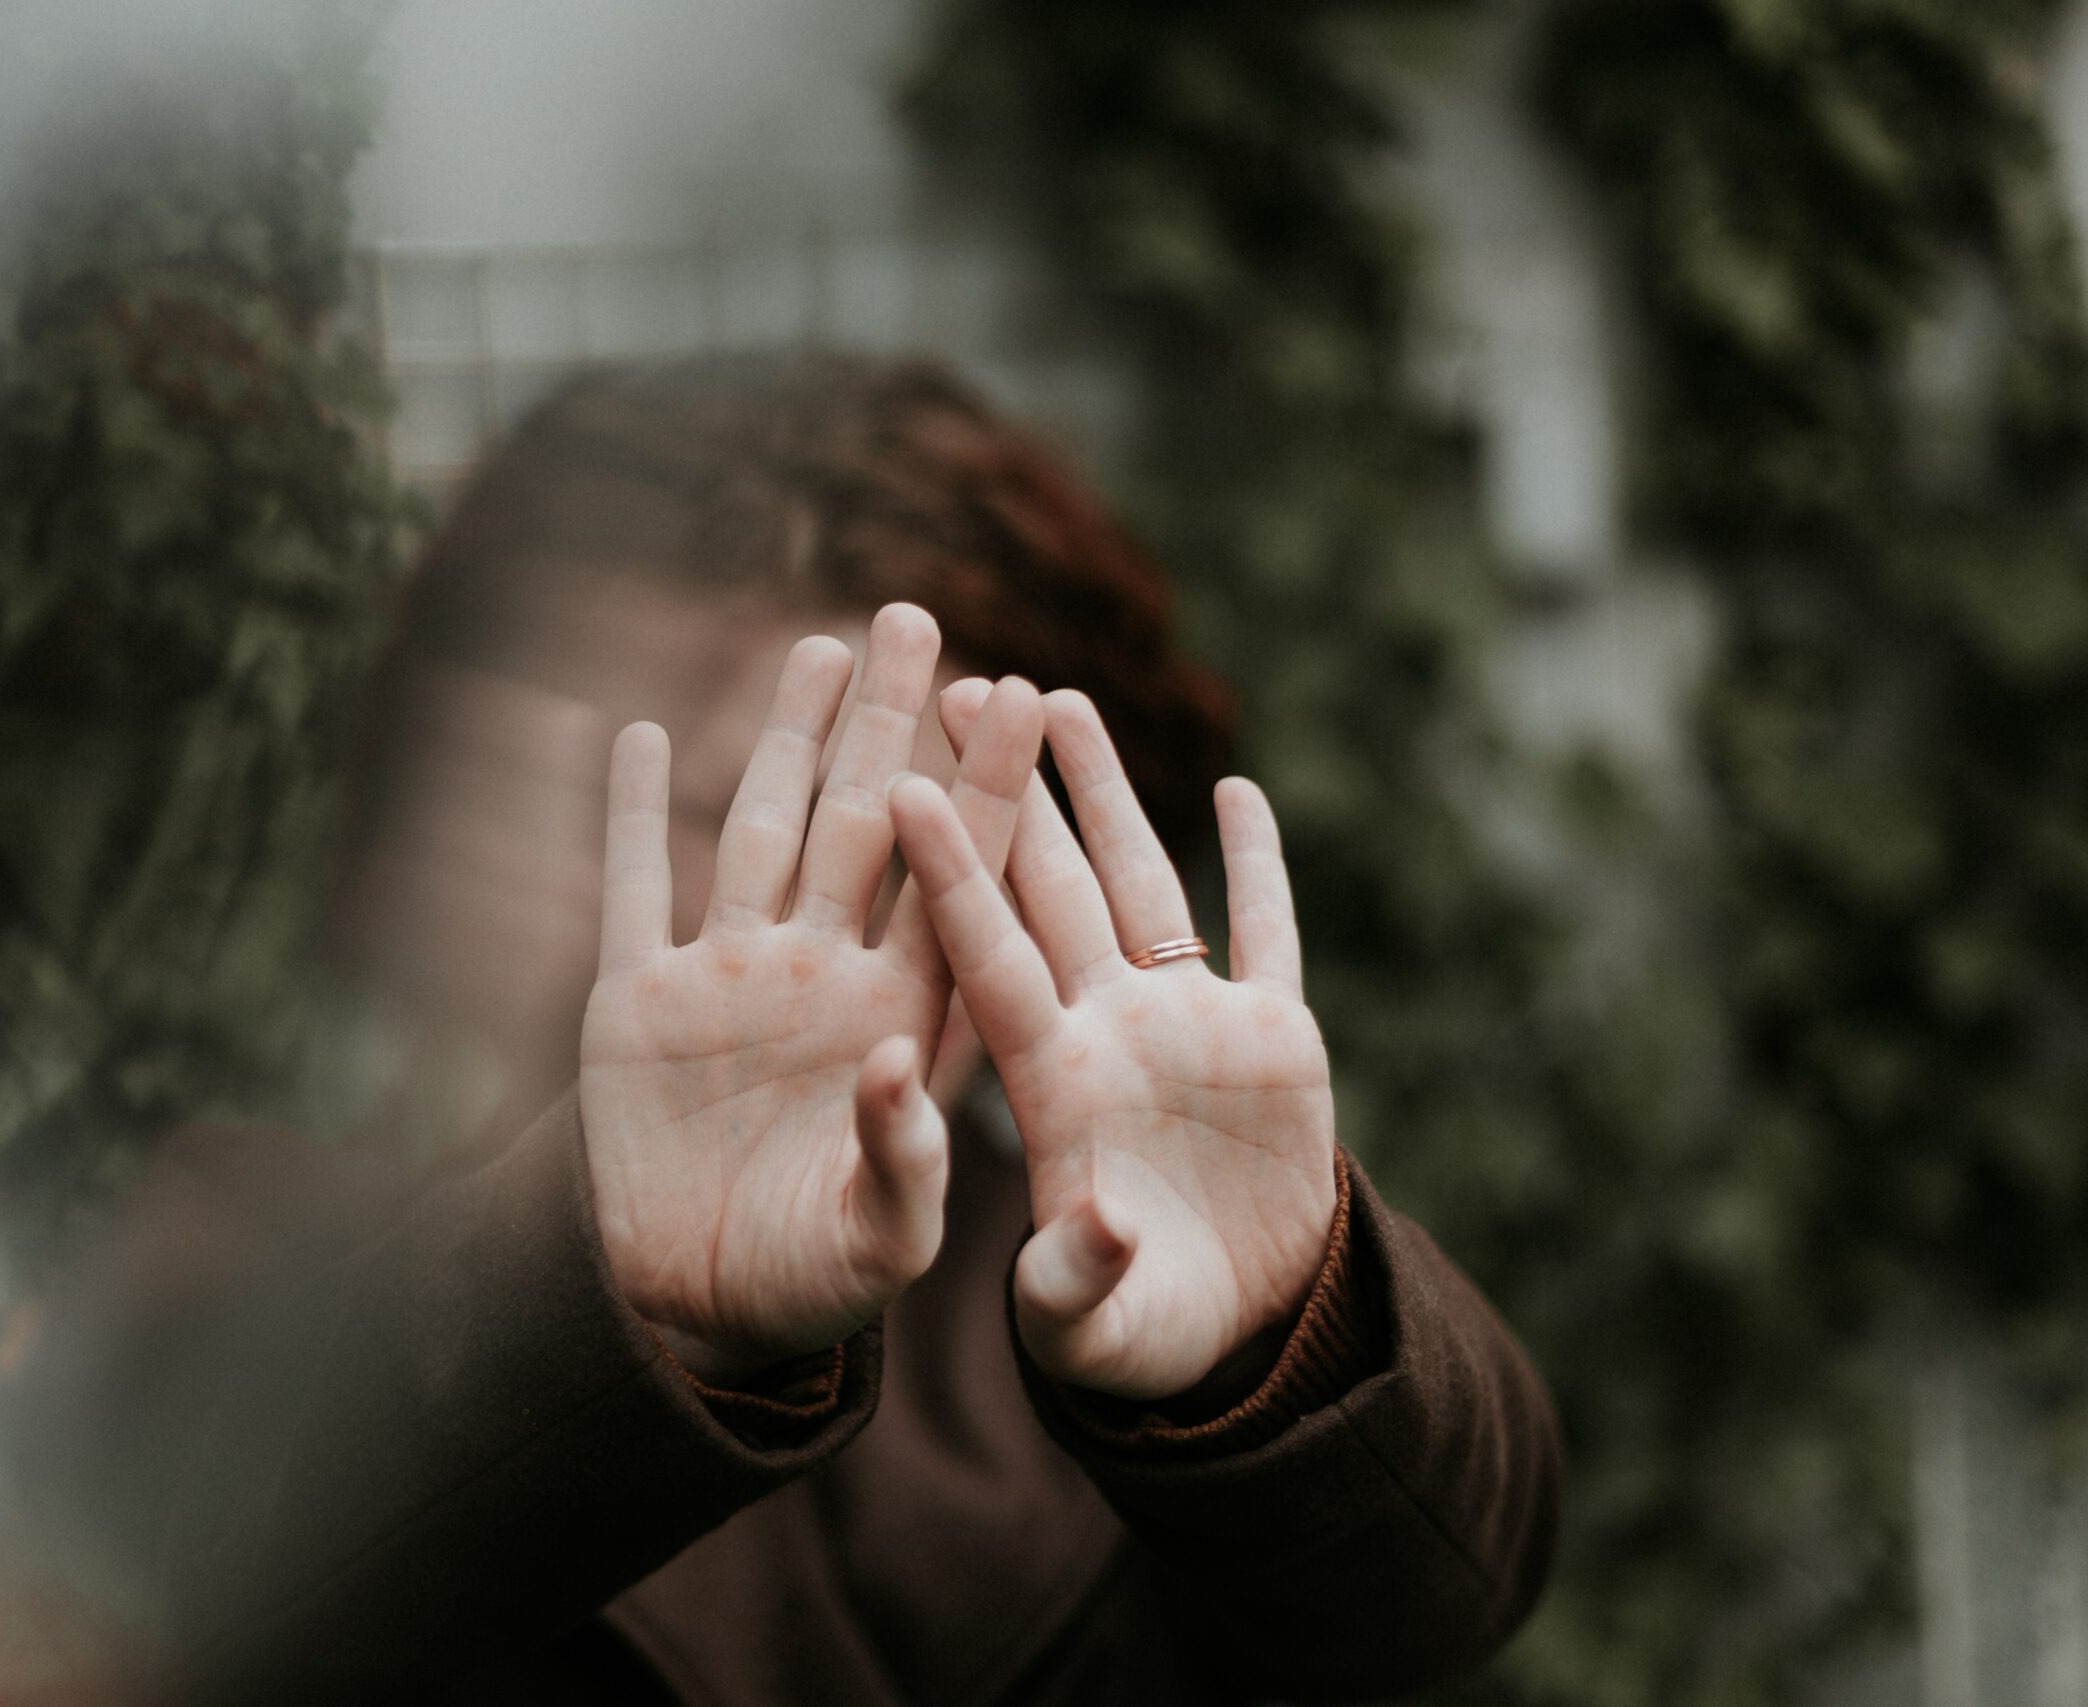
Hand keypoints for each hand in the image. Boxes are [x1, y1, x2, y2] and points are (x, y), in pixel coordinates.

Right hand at [579, 605, 1044, 1384]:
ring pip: (764, 831)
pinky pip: (634, 889)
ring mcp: (731, 981)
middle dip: (893, 724)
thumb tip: (900, 1067)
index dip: (989, 790)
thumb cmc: (815, 1287)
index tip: (1029, 696)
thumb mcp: (881, 1243)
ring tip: (821, 646)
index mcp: (902, 1021)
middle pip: (867, 826)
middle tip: (920, 619)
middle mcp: (824, 978)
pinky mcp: (637, 1004)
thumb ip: (906, 1162)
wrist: (696, 1314)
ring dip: (788, 740)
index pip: (958, 883)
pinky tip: (645, 734)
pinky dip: (633, 815)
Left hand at [891, 686, 1336, 1401]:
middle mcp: (1107, 1031)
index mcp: (1050, 1084)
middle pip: (1048, 885)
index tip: (905, 785)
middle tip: (960, 682)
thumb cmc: (1130, 1337)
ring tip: (1063, 698)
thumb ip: (1075, 1280)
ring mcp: (1188, 1027)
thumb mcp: (1087, 1329)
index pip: (987, 957)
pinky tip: (1237, 791)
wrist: (1228, 1336)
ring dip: (1106, 792)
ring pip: (1141, 880)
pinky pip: (1266, 933)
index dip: (952, 874)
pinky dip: (1259, 865)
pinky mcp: (1273, 1040)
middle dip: (1012, 786)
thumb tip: (1098, 1224)